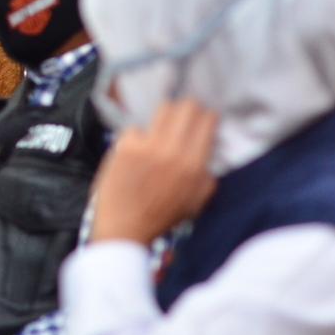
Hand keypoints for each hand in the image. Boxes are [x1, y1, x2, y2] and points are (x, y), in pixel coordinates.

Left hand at [91, 99, 218, 243]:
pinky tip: (138, 150)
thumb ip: (208, 175)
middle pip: (186, 106)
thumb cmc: (161, 217)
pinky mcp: (125, 147)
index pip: (207, 120)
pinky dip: (139, 137)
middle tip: (186, 117)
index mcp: (193, 164)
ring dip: (166, 117)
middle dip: (189, 109)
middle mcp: (172, 151)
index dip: (208, 117)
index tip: (205, 120)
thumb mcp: (197, 201)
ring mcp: (146, 146)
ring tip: (164, 128)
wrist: (124, 227)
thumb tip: (210, 149)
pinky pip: (137, 128)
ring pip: (163, 110)